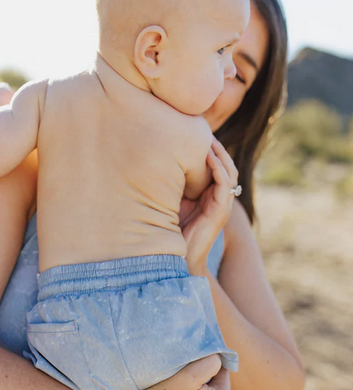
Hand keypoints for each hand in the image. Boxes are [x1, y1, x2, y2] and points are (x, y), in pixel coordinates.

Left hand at [181, 138, 238, 274]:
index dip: (210, 149)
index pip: (216, 166)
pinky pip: (225, 184)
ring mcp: (221, 205)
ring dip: (220, 154)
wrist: (178, 258)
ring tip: (208, 140)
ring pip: (229, 172)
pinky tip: (208, 157)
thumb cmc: (171, 231)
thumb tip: (159, 162)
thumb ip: (172, 184)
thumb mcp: (171, 201)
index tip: (195, 133)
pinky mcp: (220, 212)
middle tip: (203, 131)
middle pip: (225, 165)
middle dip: (216, 147)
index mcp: (209, 195)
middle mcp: (218, 198)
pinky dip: (218, 169)